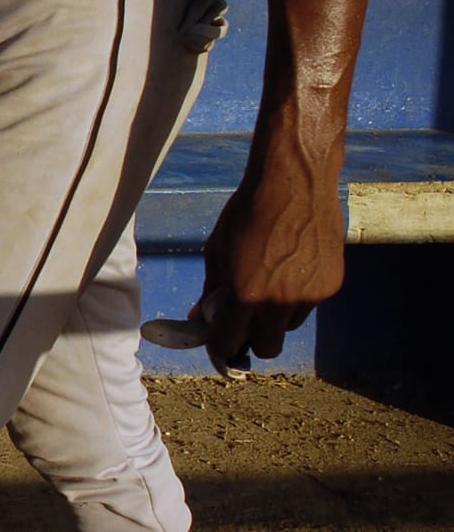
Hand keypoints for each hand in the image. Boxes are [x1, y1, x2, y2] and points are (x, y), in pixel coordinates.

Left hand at [197, 171, 344, 365]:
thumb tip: (200, 318)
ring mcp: (310, 296)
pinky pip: (309, 306)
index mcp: (245, 296)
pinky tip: (290, 268)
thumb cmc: (246, 214)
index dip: (219, 346)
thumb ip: (211, 291)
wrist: (293, 182)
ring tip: (268, 281)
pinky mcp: (331, 285)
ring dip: (274, 318)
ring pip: (288, 327)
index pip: (228, 344)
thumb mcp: (216, 252)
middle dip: (251, 339)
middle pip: (266, 348)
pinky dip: (297, 298)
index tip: (217, 339)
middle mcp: (279, 302)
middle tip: (243, 319)